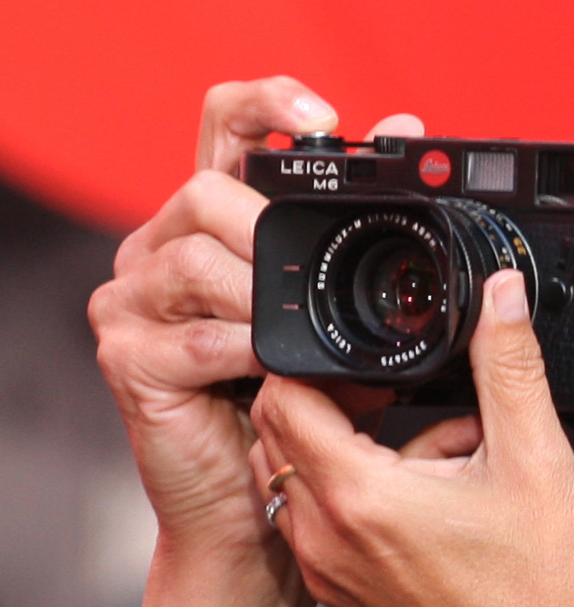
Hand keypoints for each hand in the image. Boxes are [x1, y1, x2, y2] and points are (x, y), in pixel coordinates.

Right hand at [88, 76, 423, 606]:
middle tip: (317, 274)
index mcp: (219, 221)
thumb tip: (412, 130)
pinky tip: (271, 369)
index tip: (326, 112)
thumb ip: (363, 233)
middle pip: (206, 190)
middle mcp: (164, 247)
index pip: (224, 123)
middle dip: (273, 229)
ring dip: (265, 296)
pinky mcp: (127, 359)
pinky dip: (244, 351)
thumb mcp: (350, 310)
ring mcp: (135, 301)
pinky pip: (190, 337)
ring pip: (196, 258)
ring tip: (304, 334)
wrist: (263, 505)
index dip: (268, 101)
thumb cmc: (310, 403)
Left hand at [249, 270, 573, 606]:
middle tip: (398, 387)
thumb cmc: (543, 590)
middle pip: (279, 432)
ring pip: (299, 474)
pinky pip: (323, 517)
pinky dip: (360, 489)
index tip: (358, 349)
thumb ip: (509, 364)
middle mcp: (328, 537)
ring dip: (347, 443)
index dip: (312, 359)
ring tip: (431, 444)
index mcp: (361, 497)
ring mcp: (332, 570)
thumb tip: (500, 299)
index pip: (282, 397)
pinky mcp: (348, 592)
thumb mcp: (536, 457)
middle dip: (331, 396)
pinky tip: (435, 492)